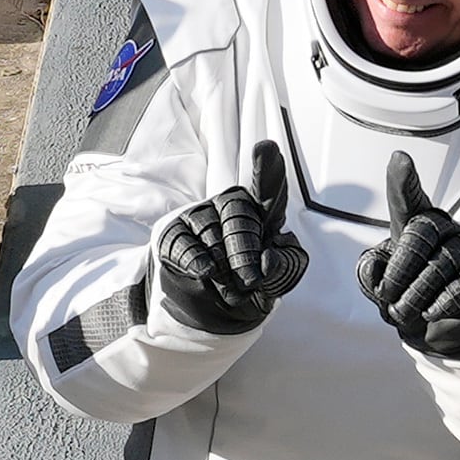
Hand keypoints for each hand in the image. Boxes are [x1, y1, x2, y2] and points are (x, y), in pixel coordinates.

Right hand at [152, 138, 309, 336]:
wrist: (216, 311)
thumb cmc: (253, 286)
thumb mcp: (278, 280)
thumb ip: (285, 268)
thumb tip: (269, 259)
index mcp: (262, 213)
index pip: (268, 190)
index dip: (267, 171)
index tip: (266, 148)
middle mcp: (230, 208)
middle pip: (238, 212)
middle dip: (245, 249)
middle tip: (250, 279)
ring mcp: (200, 219)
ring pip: (211, 231)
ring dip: (223, 264)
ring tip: (231, 287)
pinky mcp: (174, 235)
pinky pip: (184, 243)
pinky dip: (197, 260)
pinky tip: (206, 272)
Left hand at [358, 149, 459, 364]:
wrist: (441, 326)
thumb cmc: (407, 291)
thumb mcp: (381, 284)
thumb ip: (371, 275)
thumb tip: (375, 272)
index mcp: (414, 223)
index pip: (407, 197)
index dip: (402, 179)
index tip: (400, 159)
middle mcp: (443, 229)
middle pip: (422, 232)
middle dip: (401, 267)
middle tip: (388, 295)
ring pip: (441, 264)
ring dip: (418, 292)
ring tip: (404, 311)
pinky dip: (444, 301)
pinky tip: (431, 312)